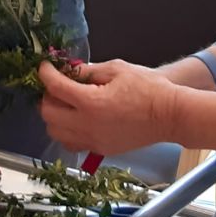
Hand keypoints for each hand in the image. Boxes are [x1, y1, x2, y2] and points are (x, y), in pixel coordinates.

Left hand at [37, 57, 176, 156]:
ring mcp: (93, 141)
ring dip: (54, 116)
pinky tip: (77, 118)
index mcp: (91, 102)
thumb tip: (69, 69)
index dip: (45, 73)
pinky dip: (66, 131)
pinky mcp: (100, 150)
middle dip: (47, 96)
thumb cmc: (149, 88)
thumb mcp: (117, 69)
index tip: (45, 67)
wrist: (170, 115)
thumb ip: (89, 70)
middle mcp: (88, 125)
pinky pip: (71, 143)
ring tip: (66, 102)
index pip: (55, 87)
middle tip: (57, 84)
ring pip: (55, 132)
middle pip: (48, 113)